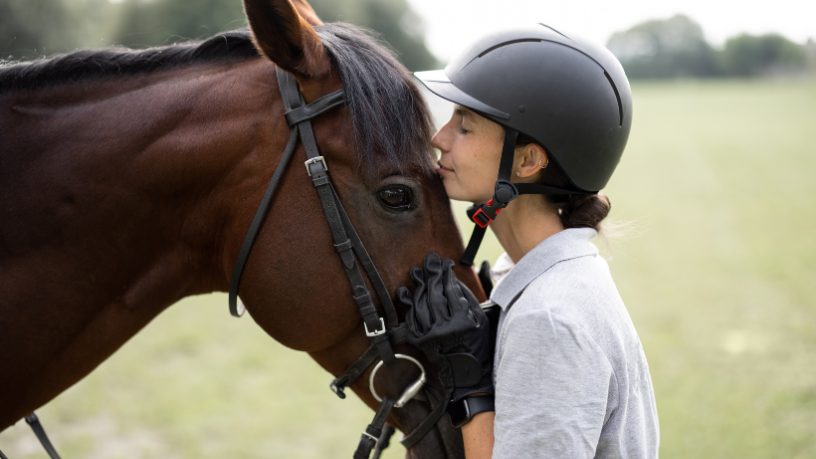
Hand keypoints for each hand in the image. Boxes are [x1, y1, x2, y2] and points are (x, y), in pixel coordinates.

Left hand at [397, 253, 493, 403]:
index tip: (444, 264)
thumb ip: (467, 300)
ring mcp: (431, 337)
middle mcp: (445, 330)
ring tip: (416, 274)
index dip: (446, 276)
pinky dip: (410, 306)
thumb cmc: (477, 344)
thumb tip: (451, 280)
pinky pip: (412, 320)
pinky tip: (408, 294)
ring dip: (418, 288)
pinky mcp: (421, 343)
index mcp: (463, 323)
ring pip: (421, 306)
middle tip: (427, 262)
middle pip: (434, 296)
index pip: (451, 292)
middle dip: (431, 277)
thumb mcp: (481, 321)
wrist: (467, 375)